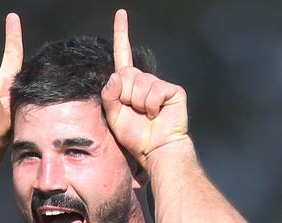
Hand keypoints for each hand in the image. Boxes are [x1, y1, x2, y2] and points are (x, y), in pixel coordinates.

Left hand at [101, 10, 188, 168]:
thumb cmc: (135, 136)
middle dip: (125, 96)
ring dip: (138, 104)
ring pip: (139, 84)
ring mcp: (159, 84)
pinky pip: (153, 91)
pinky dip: (150, 106)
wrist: (156, 150)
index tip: (121, 13)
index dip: (122, 33)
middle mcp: (144, 80)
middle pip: (126, 75)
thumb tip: (116, 75)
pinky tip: (156, 115)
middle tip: (134, 112)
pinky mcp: (172, 91)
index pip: (124, 54)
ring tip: (146, 116)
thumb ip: (109, 96)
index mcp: (129, 84)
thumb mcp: (113, 117)